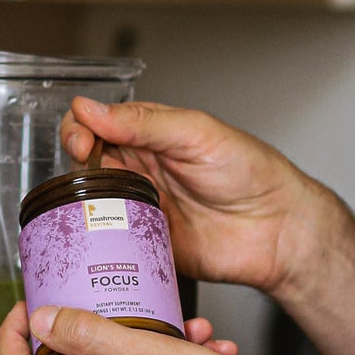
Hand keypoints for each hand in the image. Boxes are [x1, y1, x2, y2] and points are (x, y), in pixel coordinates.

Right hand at [61, 96, 330, 298]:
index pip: (96, 126)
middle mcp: (139, 171)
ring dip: (83, 209)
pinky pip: (111, 246)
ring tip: (90, 211)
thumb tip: (91, 108)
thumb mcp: (195, 133)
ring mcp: (140, 209)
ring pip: (92, 208)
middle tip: (84, 178)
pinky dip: (99, 244)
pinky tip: (97, 241)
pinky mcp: (146, 245)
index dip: (79, 131)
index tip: (82, 142)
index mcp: (148, 136)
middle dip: (76, 171)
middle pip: (85, 168)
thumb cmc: (250, 171)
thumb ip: (142, 122)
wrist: (278, 228)